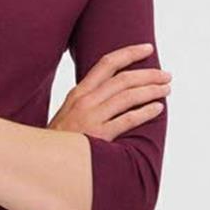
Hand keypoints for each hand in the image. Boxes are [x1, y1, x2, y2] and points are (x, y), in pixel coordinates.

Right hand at [49, 43, 170, 139]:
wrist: (43, 161)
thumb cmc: (59, 140)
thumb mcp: (68, 113)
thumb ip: (88, 101)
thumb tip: (113, 93)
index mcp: (78, 93)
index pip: (107, 64)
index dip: (129, 53)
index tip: (147, 48)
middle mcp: (85, 100)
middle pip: (123, 79)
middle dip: (149, 74)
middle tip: (166, 75)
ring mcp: (91, 117)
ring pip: (128, 96)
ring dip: (151, 90)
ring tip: (166, 89)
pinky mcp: (98, 135)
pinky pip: (127, 119)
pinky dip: (145, 112)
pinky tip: (157, 108)